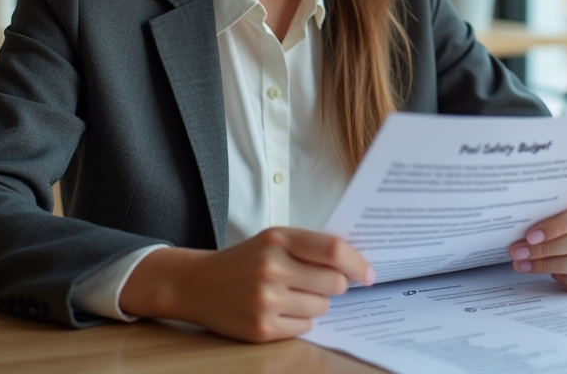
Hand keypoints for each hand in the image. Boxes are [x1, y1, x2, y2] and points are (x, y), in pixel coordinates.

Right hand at [119, 227, 373, 342]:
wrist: (197, 284)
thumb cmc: (245, 260)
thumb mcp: (273, 240)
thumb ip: (310, 247)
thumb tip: (356, 266)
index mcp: (277, 239)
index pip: (333, 251)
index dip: (358, 263)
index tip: (369, 274)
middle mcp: (271, 268)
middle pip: (334, 283)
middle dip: (334, 285)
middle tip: (318, 282)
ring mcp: (265, 300)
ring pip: (321, 308)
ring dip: (315, 303)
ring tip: (291, 294)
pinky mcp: (261, 328)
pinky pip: (305, 327)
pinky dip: (299, 320)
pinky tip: (279, 309)